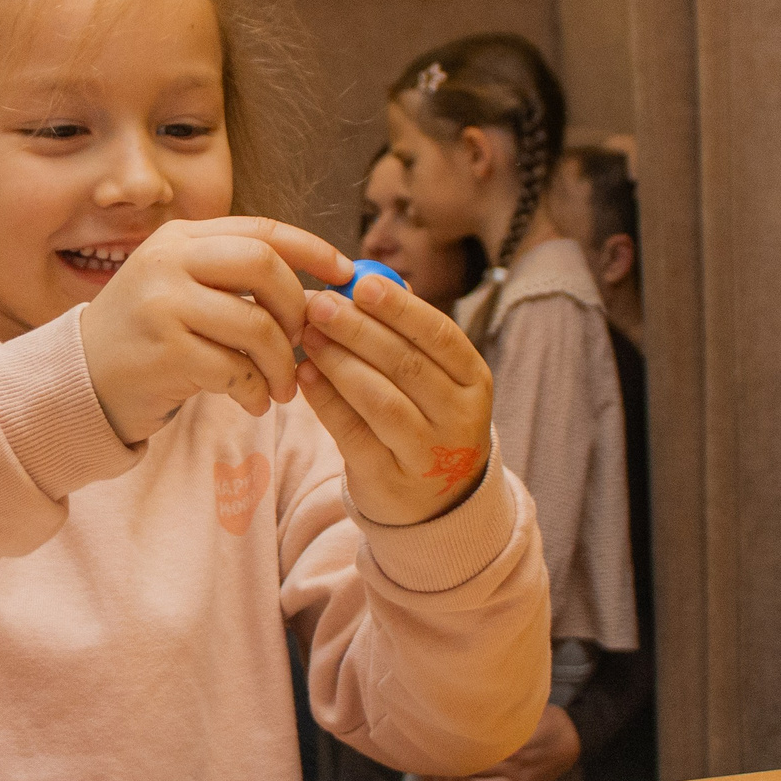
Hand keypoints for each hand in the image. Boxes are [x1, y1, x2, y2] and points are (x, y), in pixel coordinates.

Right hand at [77, 217, 346, 444]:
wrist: (82, 379)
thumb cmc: (148, 336)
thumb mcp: (182, 287)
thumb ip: (233, 276)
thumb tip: (319, 286)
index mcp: (180, 237)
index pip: (262, 230)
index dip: (312, 250)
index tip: (345, 274)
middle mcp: (169, 261)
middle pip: (264, 265)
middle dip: (296, 306)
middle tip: (302, 341)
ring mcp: (163, 304)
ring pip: (256, 324)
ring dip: (282, 362)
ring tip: (281, 387)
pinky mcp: (164, 352)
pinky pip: (235, 369)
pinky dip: (256, 390)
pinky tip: (253, 402)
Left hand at [294, 270, 493, 526]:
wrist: (434, 502)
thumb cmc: (426, 418)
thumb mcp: (435, 378)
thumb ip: (408, 334)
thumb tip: (368, 278)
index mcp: (474, 381)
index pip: (440, 336)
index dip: (400, 308)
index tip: (360, 282)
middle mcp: (459, 418)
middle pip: (407, 364)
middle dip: (358, 329)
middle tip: (318, 303)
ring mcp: (428, 454)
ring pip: (380, 400)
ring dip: (339, 362)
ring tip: (308, 334)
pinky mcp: (389, 480)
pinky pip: (353, 433)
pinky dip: (326, 400)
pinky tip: (306, 373)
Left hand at [452, 706, 580, 780]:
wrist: (576, 741)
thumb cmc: (553, 721)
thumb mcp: (535, 710)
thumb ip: (512, 711)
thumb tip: (486, 702)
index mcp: (516, 743)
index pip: (482, 748)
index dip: (461, 748)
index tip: (442, 746)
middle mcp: (515, 764)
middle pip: (478, 767)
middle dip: (456, 766)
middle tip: (436, 763)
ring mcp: (518, 780)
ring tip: (444, 780)